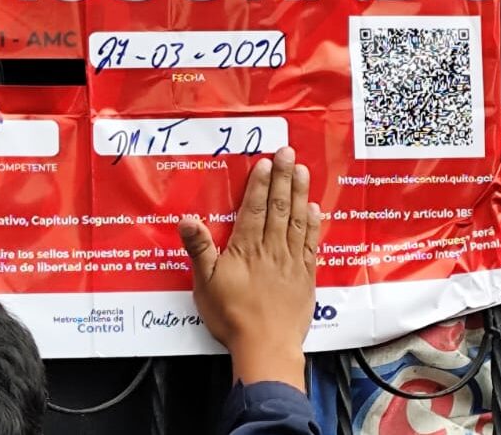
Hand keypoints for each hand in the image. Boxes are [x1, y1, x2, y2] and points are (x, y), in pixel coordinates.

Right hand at [178, 147, 320, 390]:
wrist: (266, 347)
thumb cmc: (232, 316)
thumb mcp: (204, 284)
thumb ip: (199, 249)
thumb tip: (187, 219)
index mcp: (246, 248)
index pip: (255, 208)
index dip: (261, 184)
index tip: (266, 162)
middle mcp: (272, 249)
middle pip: (279, 207)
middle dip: (283, 177)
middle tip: (288, 152)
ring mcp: (292, 262)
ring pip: (297, 220)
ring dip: (300, 193)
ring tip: (303, 170)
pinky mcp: (305, 276)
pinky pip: (311, 243)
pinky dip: (313, 224)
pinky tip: (313, 209)